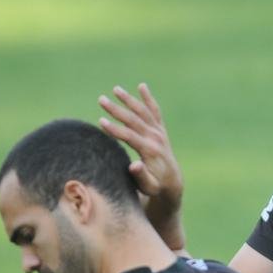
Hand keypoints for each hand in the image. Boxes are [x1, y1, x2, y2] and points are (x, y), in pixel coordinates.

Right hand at [98, 83, 182, 202]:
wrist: (172, 181)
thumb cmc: (155, 185)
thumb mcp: (148, 186)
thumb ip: (141, 176)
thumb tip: (134, 166)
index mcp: (150, 151)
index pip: (130, 137)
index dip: (115, 130)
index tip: (101, 121)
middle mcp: (155, 138)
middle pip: (134, 120)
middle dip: (117, 110)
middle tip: (101, 100)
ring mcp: (159, 132)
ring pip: (143, 112)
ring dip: (129, 100)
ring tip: (115, 89)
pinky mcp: (160, 130)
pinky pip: (154, 111)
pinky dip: (148, 99)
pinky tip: (142, 86)